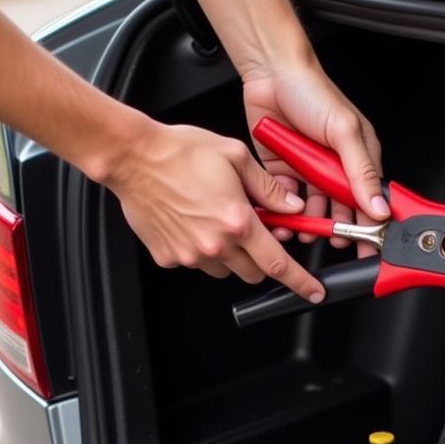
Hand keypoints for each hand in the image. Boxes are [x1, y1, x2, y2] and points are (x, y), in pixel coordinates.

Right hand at [105, 119, 323, 301]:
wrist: (131, 158)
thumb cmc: (178, 152)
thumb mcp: (236, 157)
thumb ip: (268, 188)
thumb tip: (291, 207)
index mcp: (237, 222)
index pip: (279, 263)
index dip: (300, 281)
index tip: (313, 292)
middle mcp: (215, 245)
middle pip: (254, 273)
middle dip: (261, 259)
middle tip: (252, 232)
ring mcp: (190, 255)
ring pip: (224, 270)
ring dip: (229, 254)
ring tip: (214, 220)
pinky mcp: (168, 258)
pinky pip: (194, 263)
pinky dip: (199, 249)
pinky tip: (191, 222)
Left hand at [242, 60, 386, 256]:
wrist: (270, 74)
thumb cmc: (312, 91)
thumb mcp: (344, 131)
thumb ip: (360, 171)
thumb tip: (378, 206)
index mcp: (358, 158)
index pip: (369, 200)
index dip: (370, 224)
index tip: (369, 246)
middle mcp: (334, 168)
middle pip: (341, 211)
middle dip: (337, 231)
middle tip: (334, 243)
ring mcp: (309, 171)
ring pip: (313, 211)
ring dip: (309, 226)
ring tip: (304, 233)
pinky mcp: (284, 172)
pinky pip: (285, 201)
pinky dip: (284, 214)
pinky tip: (283, 221)